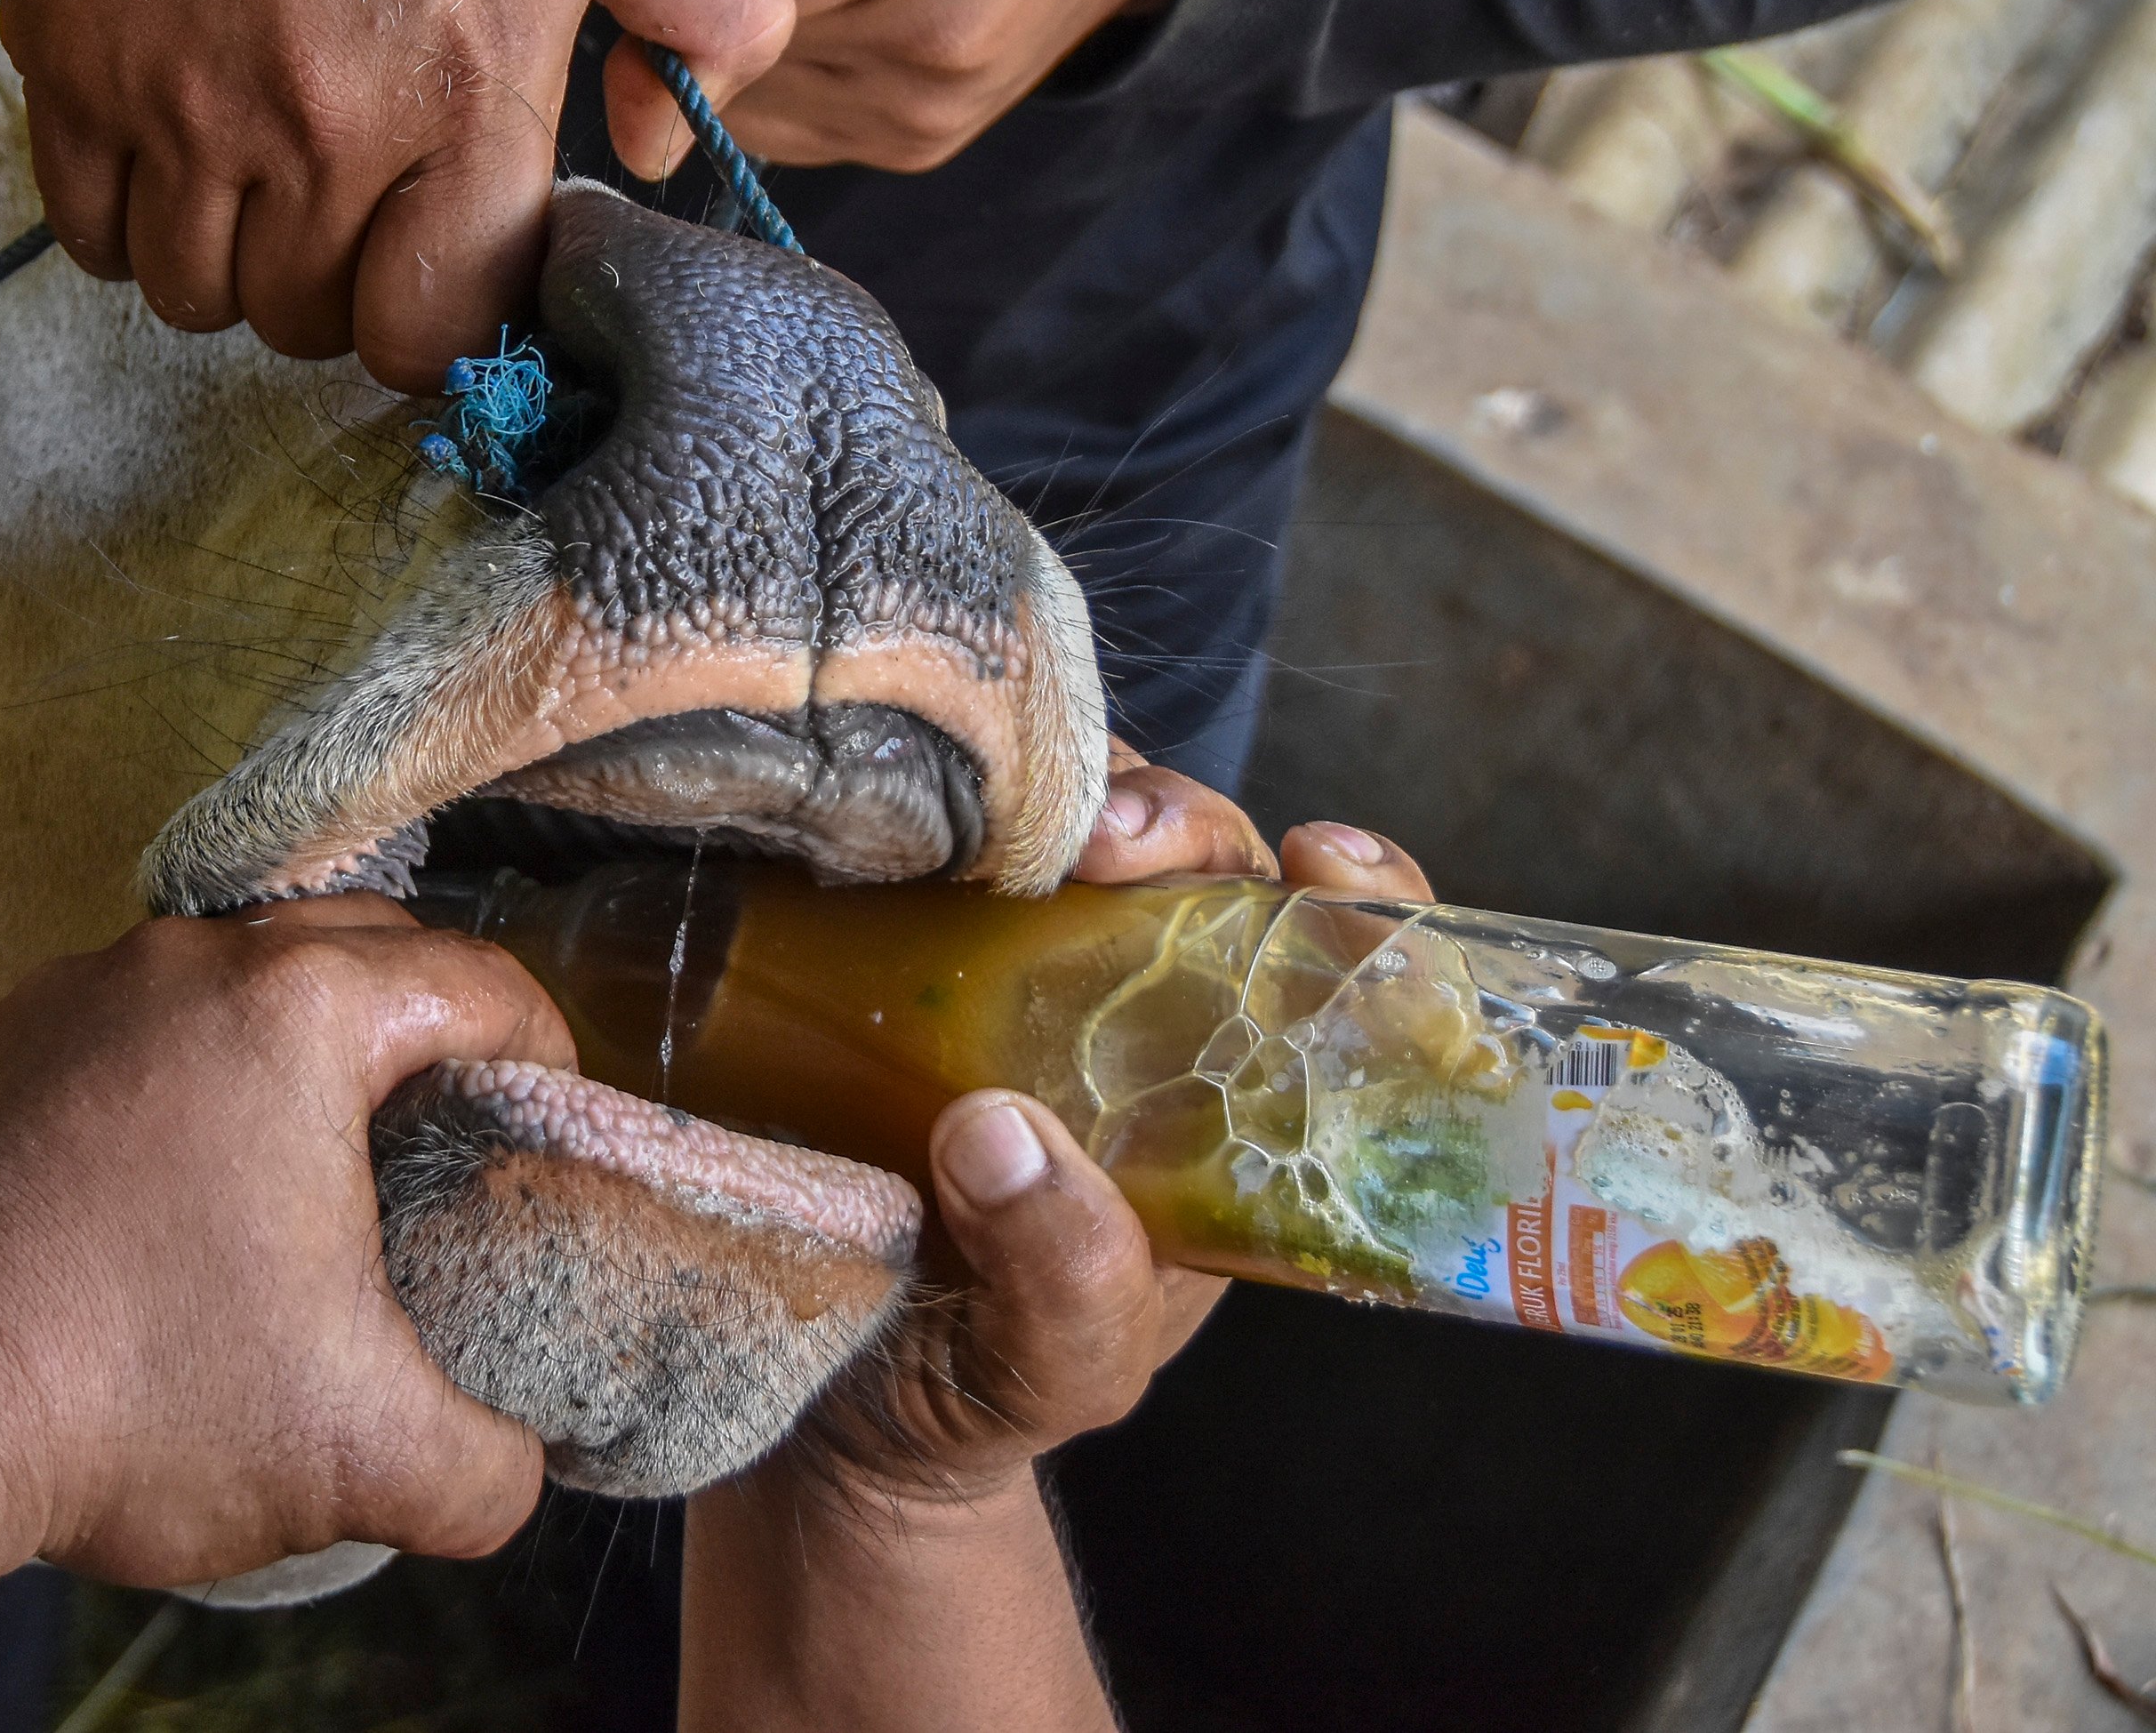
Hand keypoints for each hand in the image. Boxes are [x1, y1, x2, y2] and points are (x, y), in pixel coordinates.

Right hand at [0, 0, 792, 390]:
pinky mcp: (73, 78)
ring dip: (238, 261)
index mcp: (462, 94)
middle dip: (346, 287)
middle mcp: (319, 131)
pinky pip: (95, 235)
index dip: (454, 307)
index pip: (444, 322)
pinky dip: (134, 219)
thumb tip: (672, 136)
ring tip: (270, 175)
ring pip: (201, 298)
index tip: (452, 251)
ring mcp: (183, 113)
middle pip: (317, 323)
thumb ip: (710, 2)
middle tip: (361, 199)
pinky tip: (180, 143)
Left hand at [0, 903, 570, 1732]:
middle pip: (350, 947)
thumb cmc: (143, 1400)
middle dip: (418, 1023)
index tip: (549, 1125)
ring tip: (305, 1165)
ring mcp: (66, 997)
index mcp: (299, 1008)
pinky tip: (165, 1200)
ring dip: (281, 1053)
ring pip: (221, 987)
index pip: (474, 982)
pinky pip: (117, 1039)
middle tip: (450, 1131)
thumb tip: (511, 1467)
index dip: (542, 1051)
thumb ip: (489, 1468)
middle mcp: (183, 963)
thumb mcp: (370, 1461)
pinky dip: (167, 1092)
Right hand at [833, 766, 1437, 1507]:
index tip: (1329, 866)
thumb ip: (1068, 1285)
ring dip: (1059, 788)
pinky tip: (908, 819)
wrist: (820, 1405)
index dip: (1373, 905)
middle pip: (1213, 866)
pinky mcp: (911, 950)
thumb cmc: (975, 1391)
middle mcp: (1151, 1024)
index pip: (1356, 981)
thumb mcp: (1053, 1369)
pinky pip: (949, 848)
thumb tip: (1000, 1132)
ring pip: (1082, 825)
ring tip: (1002, 825)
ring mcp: (1026, 975)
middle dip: (1179, 821)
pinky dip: (944, 807)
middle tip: (1107, 845)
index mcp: (1240, 1119)